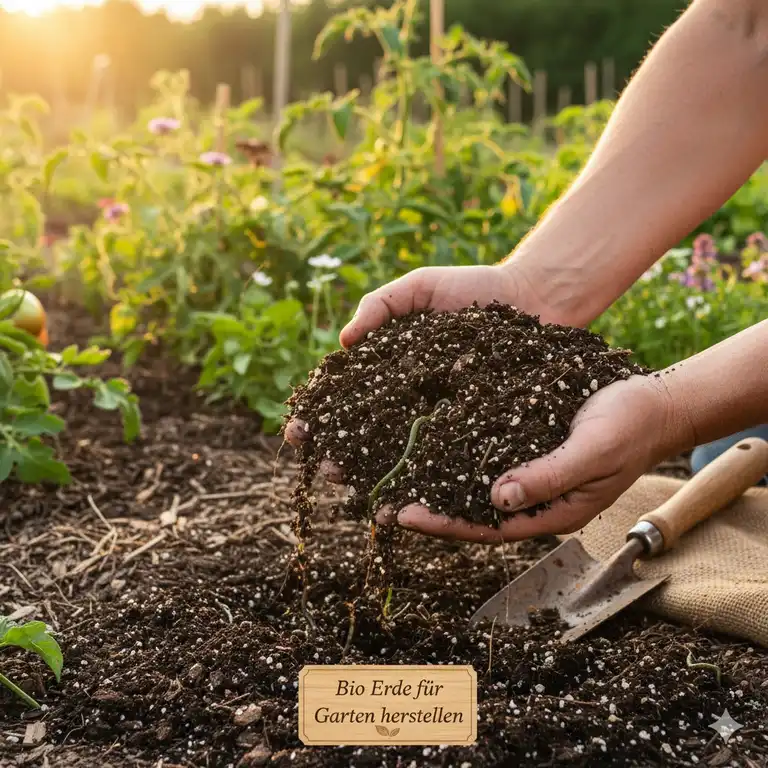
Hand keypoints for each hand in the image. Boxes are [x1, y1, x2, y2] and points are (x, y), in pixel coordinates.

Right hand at [285, 261, 549, 487]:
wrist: (534, 299)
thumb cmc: (473, 288)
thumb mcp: (420, 286)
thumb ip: (381, 305)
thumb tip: (343, 342)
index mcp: (390, 365)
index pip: (345, 395)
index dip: (319, 415)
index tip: (297, 431)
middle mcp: (410, 395)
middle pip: (365, 431)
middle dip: (340, 453)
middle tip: (326, 471)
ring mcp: (441, 413)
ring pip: (399, 451)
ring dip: (373, 474)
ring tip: (355, 491)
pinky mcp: (473, 426)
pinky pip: (446, 453)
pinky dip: (423, 475)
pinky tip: (406, 494)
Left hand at [396, 374, 684, 541]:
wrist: (652, 405)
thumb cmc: (627, 430)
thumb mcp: (591, 453)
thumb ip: (548, 476)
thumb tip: (497, 498)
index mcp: (549, 512)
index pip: (486, 527)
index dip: (444, 524)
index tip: (405, 515)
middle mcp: (532, 497)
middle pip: (470, 509)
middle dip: (428, 506)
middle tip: (382, 499)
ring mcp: (529, 473)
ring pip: (472, 483)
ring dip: (435, 478)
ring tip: (395, 471)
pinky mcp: (527, 446)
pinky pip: (484, 454)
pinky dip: (455, 451)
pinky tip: (430, 440)